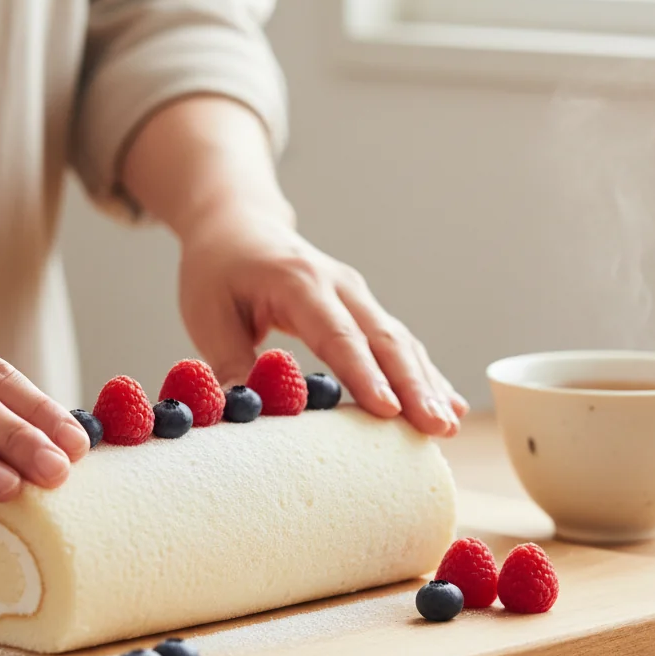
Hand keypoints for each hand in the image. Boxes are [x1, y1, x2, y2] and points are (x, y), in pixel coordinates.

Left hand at [177, 210, 467, 435]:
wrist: (239, 226)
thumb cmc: (218, 270)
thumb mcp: (207, 314)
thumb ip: (229, 362)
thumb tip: (242, 411)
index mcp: (298, 282)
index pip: (337, 333)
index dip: (364, 373)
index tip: (388, 410)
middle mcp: (339, 285)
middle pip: (384, 338)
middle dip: (413, 386)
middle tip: (436, 429)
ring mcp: (358, 295)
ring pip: (401, 342)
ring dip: (426, 384)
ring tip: (447, 427)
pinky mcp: (364, 309)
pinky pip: (400, 343)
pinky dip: (423, 374)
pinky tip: (447, 404)